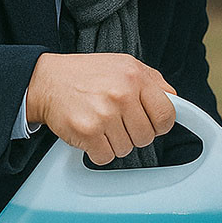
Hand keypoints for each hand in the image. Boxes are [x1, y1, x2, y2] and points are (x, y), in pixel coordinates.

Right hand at [26, 53, 176, 164]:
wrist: (46, 80)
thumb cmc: (86, 74)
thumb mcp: (125, 65)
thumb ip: (153, 82)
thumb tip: (175, 102)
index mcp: (136, 77)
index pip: (167, 114)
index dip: (161, 124)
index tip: (152, 124)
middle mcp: (122, 94)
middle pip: (147, 136)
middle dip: (135, 133)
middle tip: (119, 121)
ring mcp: (104, 114)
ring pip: (127, 149)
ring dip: (115, 142)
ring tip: (102, 123)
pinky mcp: (87, 132)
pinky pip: (106, 157)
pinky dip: (99, 151)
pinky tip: (92, 134)